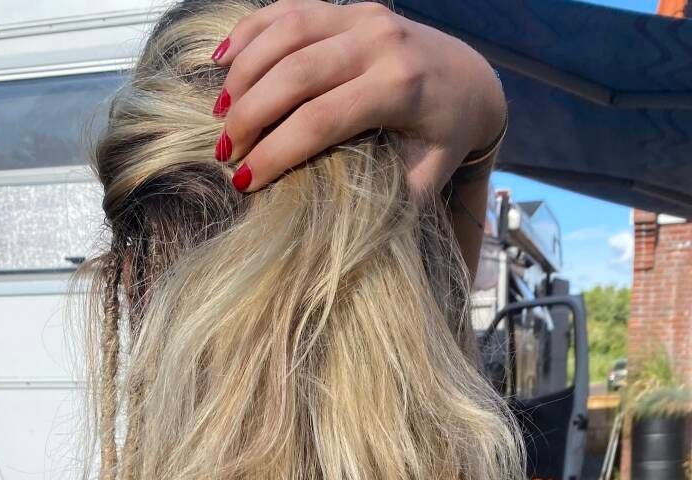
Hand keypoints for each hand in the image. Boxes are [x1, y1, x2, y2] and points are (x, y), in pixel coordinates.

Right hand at [210, 0, 505, 195]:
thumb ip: (386, 200)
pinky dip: (250, 31)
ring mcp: (362, 15)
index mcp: (400, 87)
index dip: (276, 152)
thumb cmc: (443, 139)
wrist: (472, 81)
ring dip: (244, 74)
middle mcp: (380, 41)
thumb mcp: (425, 177)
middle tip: (222, 153)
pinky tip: (221, 60)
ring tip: (219, 115)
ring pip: (286, 33)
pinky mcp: (348, 5)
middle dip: (250, 115)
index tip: (243, 183)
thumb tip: (338, 243)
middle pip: (295, 74)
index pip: (321, 120)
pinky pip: (288, 9)